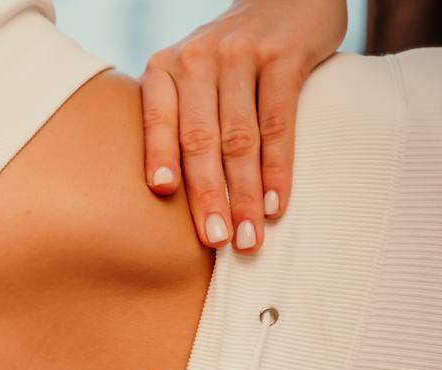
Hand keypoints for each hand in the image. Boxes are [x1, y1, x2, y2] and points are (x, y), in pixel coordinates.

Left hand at [141, 0, 345, 252]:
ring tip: (249, 237)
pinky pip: (280, 122)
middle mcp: (196, 58)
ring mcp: (241, 55)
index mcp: (164, 68)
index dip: (159, 156)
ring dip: (247, 194)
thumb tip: (160, 196)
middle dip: (208, 195)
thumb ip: (177, 117)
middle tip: (215, 240)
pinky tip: (278, 203)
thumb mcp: (192, 74)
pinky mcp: (284, 56)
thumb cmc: (228, 56)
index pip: (159, 120)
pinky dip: (279, 168)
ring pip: (241, 137)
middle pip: (201, 138)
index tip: (161, 193)